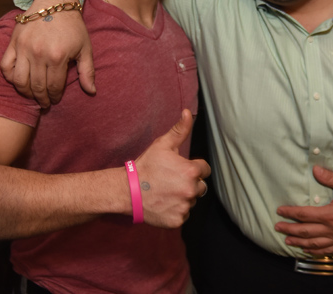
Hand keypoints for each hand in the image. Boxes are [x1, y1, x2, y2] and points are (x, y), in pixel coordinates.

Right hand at [0, 0, 95, 107]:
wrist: (55, 2)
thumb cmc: (73, 26)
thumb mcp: (85, 47)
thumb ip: (87, 71)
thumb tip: (91, 91)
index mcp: (58, 56)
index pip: (54, 87)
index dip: (55, 97)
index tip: (55, 100)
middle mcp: (39, 54)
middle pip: (37, 87)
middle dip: (41, 99)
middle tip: (44, 103)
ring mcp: (24, 48)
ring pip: (20, 81)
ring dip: (26, 92)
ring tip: (32, 94)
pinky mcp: (13, 42)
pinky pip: (6, 66)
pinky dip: (10, 77)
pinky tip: (19, 80)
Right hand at [135, 109, 210, 227]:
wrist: (128, 190)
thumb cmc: (146, 166)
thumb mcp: (162, 145)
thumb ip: (180, 129)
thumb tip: (188, 112)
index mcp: (191, 171)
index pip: (204, 169)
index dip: (193, 167)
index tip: (180, 169)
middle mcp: (191, 190)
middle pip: (200, 186)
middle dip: (189, 183)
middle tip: (171, 181)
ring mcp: (184, 206)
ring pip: (191, 200)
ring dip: (183, 197)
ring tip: (166, 191)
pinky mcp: (177, 220)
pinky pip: (183, 214)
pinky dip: (176, 210)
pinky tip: (163, 203)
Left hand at [274, 165, 332, 254]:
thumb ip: (329, 177)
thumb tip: (315, 169)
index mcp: (330, 214)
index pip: (304, 214)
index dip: (290, 213)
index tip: (280, 211)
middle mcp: (332, 229)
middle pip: (306, 231)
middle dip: (290, 229)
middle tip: (278, 227)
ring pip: (314, 244)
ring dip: (299, 242)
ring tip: (288, 240)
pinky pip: (327, 251)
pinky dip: (315, 251)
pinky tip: (307, 250)